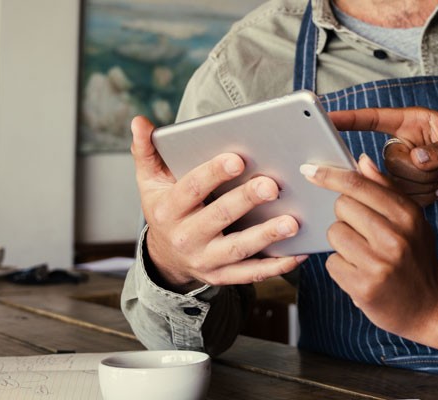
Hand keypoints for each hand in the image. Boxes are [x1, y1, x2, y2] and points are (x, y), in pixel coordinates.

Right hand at [130, 116, 307, 291]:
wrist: (165, 257)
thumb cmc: (166, 209)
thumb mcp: (149, 182)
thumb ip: (146, 151)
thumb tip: (139, 121)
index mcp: (168, 209)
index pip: (191, 188)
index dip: (213, 173)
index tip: (237, 158)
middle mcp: (186, 236)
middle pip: (218, 217)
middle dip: (246, 201)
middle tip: (272, 186)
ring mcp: (205, 259)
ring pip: (238, 249)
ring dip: (267, 236)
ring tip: (292, 222)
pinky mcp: (222, 276)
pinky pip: (251, 273)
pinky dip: (276, 266)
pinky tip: (298, 253)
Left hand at [300, 154, 437, 338]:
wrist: (432, 307)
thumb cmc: (417, 259)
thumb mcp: (412, 221)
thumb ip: (386, 190)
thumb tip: (361, 161)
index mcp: (407, 215)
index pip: (359, 185)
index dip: (330, 175)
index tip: (310, 171)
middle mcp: (395, 237)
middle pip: (342, 207)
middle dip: (346, 217)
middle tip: (364, 233)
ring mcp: (379, 263)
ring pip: (334, 234)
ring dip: (342, 244)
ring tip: (364, 255)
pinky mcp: (364, 287)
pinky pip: (332, 263)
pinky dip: (342, 268)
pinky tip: (360, 274)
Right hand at [329, 107, 437, 206]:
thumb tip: (417, 159)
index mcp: (413, 122)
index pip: (375, 119)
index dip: (350, 119)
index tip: (327, 118)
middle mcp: (405, 144)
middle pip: (386, 161)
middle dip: (416, 170)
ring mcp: (406, 168)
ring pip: (394, 183)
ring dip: (424, 185)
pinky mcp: (410, 188)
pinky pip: (404, 198)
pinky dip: (427, 197)